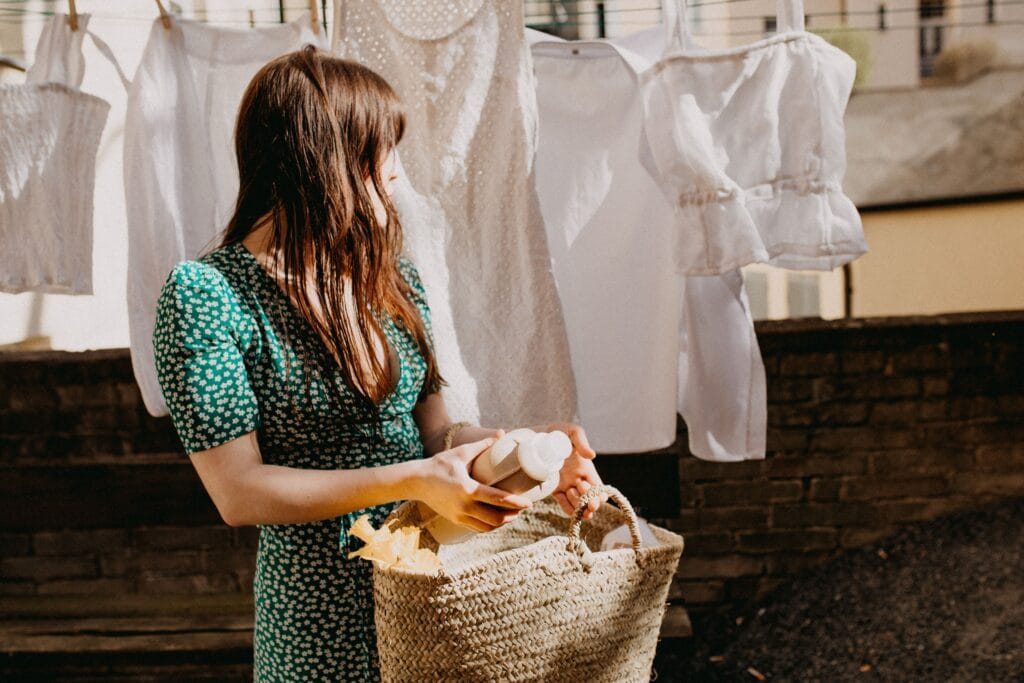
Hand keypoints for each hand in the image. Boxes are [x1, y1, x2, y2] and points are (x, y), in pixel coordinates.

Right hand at [411, 437, 530, 532]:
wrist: (416, 481)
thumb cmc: (439, 464)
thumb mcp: (461, 452)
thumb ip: (482, 444)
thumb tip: (501, 433)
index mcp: (468, 489)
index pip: (497, 499)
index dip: (515, 503)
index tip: (528, 503)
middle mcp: (464, 506)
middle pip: (495, 518)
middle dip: (511, 515)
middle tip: (521, 509)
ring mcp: (459, 516)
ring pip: (487, 527)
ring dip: (501, 523)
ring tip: (511, 514)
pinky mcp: (455, 520)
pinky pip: (477, 529)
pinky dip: (489, 526)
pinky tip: (496, 518)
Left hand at [532, 423, 605, 519]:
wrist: (538, 435)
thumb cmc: (559, 432)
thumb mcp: (572, 432)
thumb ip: (581, 442)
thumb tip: (591, 456)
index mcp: (586, 469)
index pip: (599, 488)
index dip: (599, 495)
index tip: (594, 494)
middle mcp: (578, 479)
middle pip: (590, 500)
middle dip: (590, 504)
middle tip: (585, 500)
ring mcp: (566, 485)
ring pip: (578, 505)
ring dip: (579, 507)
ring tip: (571, 494)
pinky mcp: (553, 488)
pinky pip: (563, 504)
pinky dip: (568, 510)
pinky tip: (570, 511)